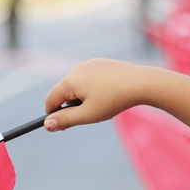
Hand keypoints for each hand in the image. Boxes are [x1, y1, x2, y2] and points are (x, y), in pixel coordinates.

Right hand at [43, 59, 162, 131]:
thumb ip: (66, 120)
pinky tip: (109, 95)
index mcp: (70, 80)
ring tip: (102, 106)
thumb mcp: (88, 115)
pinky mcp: (101, 63)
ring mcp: (89, 64)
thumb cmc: (114, 100)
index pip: (51, 99)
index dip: (52, 114)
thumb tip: (48, 124)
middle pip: (64, 92)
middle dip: (71, 106)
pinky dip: (94, 90)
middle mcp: (77, 69)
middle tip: (87, 117)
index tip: (61, 126)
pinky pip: (90, 79)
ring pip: (78, 86)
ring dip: (83, 98)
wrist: (141, 82)